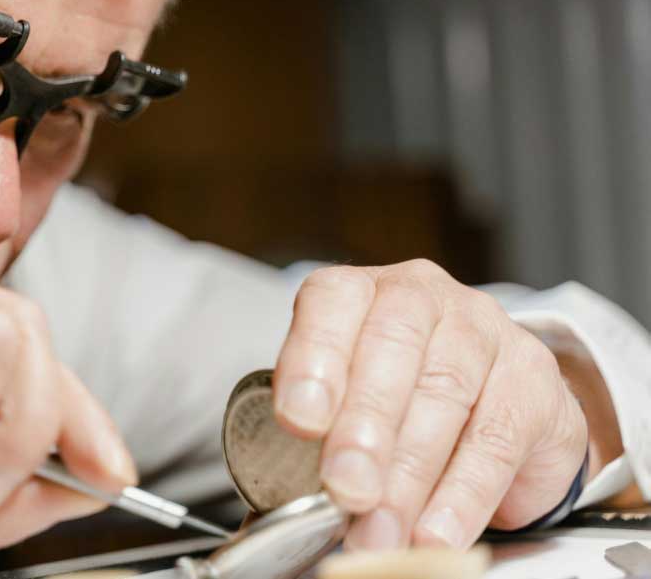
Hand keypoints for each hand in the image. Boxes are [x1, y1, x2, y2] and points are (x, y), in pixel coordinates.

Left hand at [273, 260, 590, 549]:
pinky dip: (462, 496)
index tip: (299, 419)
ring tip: (381, 530)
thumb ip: (318, 435)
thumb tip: (289, 502)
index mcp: (360, 292)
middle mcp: (423, 297)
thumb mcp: (344, 405)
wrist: (492, 412)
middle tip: (345, 489)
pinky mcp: (535, 382)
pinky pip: (496, 439)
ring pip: (445, 394)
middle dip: (364, 427)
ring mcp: (486, 331)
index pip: (332, 301)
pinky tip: (436, 532)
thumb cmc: (396, 402)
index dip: (313, 359)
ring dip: (408, 475)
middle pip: (392, 348)